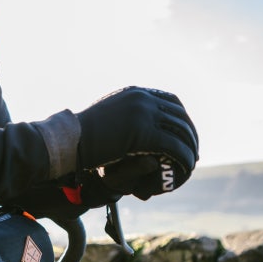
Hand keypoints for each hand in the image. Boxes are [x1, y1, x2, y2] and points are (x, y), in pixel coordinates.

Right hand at [76, 86, 198, 190]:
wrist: (69, 142)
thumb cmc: (82, 136)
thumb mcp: (108, 121)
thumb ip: (126, 120)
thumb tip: (140, 121)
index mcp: (134, 94)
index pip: (170, 100)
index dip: (182, 118)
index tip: (185, 133)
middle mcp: (142, 99)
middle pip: (179, 114)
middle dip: (190, 133)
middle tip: (193, 150)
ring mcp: (143, 114)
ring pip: (180, 130)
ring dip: (190, 147)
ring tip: (191, 163)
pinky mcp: (143, 133)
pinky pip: (173, 145)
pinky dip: (183, 157)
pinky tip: (185, 167)